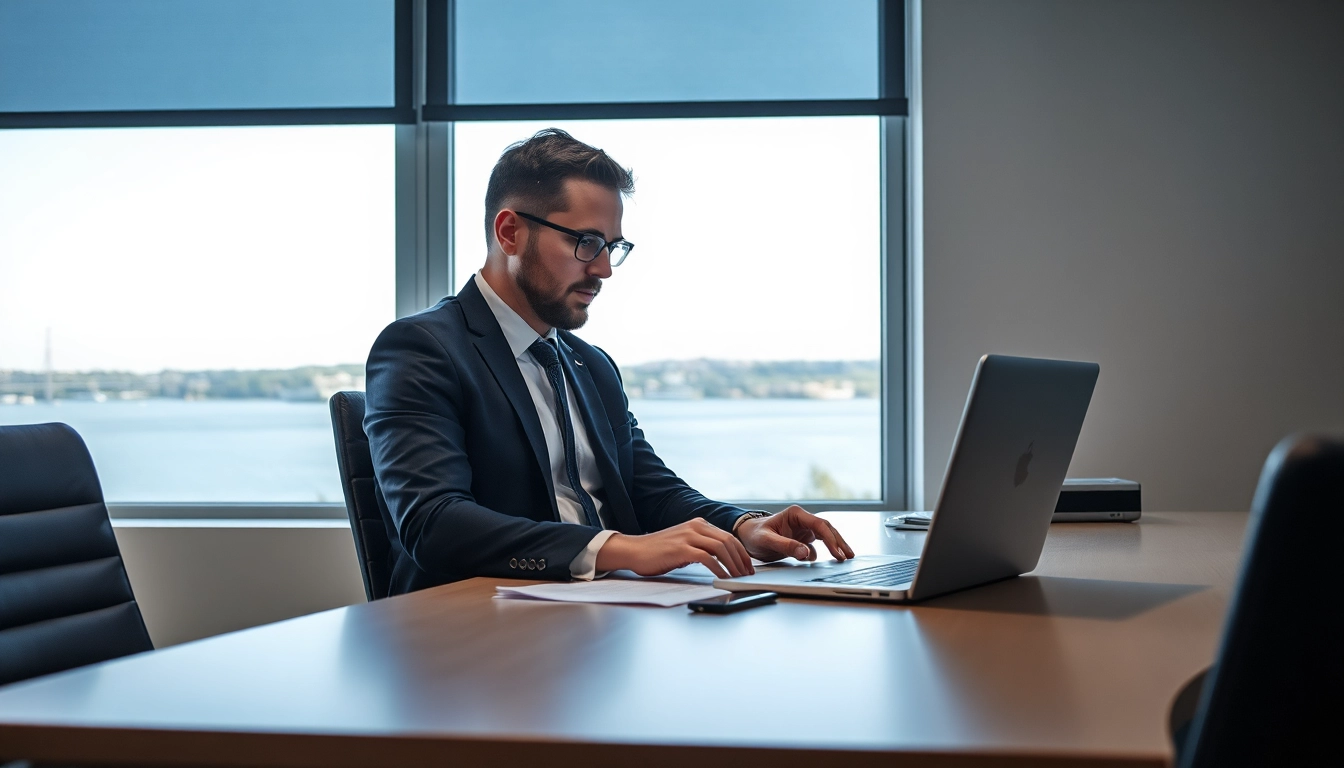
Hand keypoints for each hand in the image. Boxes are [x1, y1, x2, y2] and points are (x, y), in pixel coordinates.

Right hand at [595, 518, 754, 578]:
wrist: (633, 551)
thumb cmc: (657, 552)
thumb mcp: (683, 544)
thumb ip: (700, 547)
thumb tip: (721, 560)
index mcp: (698, 524)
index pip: (728, 536)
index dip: (741, 552)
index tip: (748, 566)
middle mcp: (695, 526)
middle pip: (728, 541)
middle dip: (741, 559)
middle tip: (747, 574)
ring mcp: (688, 536)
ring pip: (721, 548)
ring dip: (733, 565)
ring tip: (739, 578)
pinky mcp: (681, 549)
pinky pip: (707, 558)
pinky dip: (719, 569)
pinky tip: (723, 578)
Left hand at [735, 505, 854, 562]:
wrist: (746, 537)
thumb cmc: (754, 534)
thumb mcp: (767, 541)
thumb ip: (786, 546)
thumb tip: (806, 553)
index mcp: (795, 514)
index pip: (819, 525)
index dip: (830, 539)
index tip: (837, 552)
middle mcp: (802, 520)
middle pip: (826, 530)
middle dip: (838, 542)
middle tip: (848, 556)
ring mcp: (803, 530)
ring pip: (825, 537)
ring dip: (835, 546)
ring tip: (846, 557)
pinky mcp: (802, 539)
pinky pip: (817, 546)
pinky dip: (825, 552)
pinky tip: (831, 560)